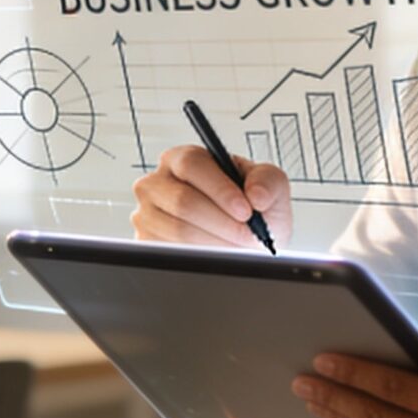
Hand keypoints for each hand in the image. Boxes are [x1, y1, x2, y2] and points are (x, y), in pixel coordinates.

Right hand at [132, 143, 292, 248]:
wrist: (246, 241)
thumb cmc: (253, 209)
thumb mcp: (270, 186)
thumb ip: (268, 181)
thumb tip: (256, 195)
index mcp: (184, 159)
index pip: (192, 164)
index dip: (220, 189)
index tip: (246, 211)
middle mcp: (158, 183)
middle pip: (183, 201)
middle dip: (223, 222)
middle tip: (249, 235)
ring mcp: (147, 214)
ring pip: (179, 231)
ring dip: (217, 243)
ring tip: (239, 246)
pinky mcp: (146, 242)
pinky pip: (171, 253)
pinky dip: (202, 257)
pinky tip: (219, 254)